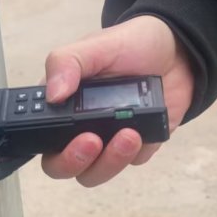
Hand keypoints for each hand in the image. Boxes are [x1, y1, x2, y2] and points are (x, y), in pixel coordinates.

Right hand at [42, 15, 194, 186]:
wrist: (176, 50)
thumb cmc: (130, 44)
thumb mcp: (95, 45)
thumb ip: (67, 63)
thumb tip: (52, 94)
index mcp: (62, 105)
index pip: (40, 137)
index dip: (44, 145)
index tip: (64, 133)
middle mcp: (80, 127)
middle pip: (63, 166)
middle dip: (74, 161)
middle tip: (92, 141)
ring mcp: (109, 139)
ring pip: (97, 171)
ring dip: (110, 161)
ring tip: (129, 134)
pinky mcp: (138, 146)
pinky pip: (133, 162)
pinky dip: (138, 152)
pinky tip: (146, 130)